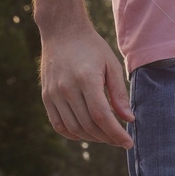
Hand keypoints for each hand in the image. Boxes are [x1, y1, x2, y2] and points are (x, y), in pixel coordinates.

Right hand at [40, 28, 133, 147]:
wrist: (61, 32)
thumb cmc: (92, 48)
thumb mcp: (112, 65)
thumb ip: (119, 93)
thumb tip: (128, 119)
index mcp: (86, 79)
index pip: (101, 116)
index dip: (116, 133)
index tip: (129, 143)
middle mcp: (66, 88)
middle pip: (88, 125)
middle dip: (107, 138)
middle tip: (121, 141)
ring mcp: (53, 94)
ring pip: (73, 128)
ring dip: (92, 138)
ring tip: (107, 137)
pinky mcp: (45, 96)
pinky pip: (58, 124)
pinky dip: (73, 134)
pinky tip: (87, 134)